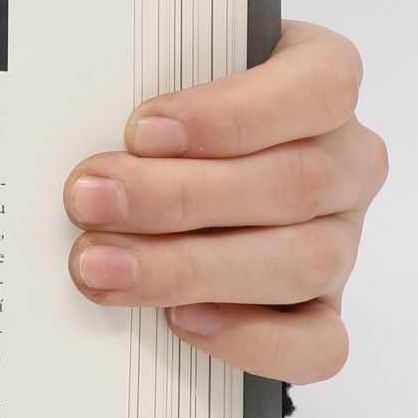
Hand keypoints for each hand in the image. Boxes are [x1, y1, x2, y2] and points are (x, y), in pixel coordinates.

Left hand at [63, 20, 387, 380]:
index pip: (320, 85)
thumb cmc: (166, 114)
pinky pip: (318, 343)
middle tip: (90, 200)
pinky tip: (181, 321)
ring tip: (100, 266)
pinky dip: (250, 338)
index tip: (141, 130)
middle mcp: (344, 161)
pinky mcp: (322, 309)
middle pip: (295, 182)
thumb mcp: (157, 74)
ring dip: (188, 268)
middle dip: (178, 197)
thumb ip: (137, 79)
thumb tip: (72, 105)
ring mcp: (340, 239)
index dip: (232, 112)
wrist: (170, 176)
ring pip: (300, 262)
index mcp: (320, 82)